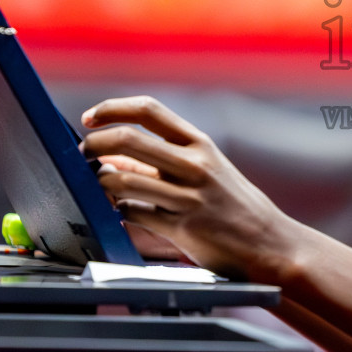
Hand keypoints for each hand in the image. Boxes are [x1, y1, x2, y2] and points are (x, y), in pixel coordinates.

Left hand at [80, 96, 295, 278]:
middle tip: (83, 154)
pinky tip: (124, 212)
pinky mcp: (182, 228)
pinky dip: (120, 211)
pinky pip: (133, 214)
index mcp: (200, 144)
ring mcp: (188, 197)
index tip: (90, 118)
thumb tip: (113, 158)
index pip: (149, 110)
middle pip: (128, 139)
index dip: (113, 108)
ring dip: (101, 182)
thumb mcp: (205, 172)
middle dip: (94, 145)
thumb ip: (160, 163)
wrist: (268, 242)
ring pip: (122, 180)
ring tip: (99, 186)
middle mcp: (195, 165)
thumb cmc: (232, 205)